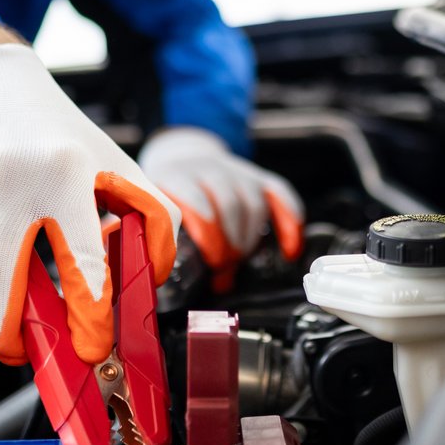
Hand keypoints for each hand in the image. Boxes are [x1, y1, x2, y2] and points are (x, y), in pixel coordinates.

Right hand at [0, 44, 179, 364]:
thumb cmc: (58, 135)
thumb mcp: (114, 163)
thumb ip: (151, 216)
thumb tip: (151, 275)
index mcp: (65, 173)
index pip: (81, 259)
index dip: (87, 312)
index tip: (90, 347)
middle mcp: (11, 175)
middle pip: (0, 279)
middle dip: (6, 329)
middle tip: (16, 350)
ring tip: (1, 248)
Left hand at [137, 126, 303, 287]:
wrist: (181, 158)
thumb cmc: (168, 197)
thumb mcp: (155, 212)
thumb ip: (165, 242)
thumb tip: (185, 285)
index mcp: (175, 177)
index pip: (196, 201)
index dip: (208, 234)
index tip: (212, 261)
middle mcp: (207, 169)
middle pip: (229, 204)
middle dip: (230, 243)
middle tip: (223, 267)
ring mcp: (236, 170)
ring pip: (254, 204)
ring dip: (249, 240)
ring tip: (238, 260)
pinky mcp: (259, 176)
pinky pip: (282, 196)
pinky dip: (290, 224)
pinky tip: (289, 251)